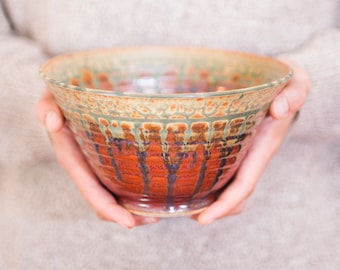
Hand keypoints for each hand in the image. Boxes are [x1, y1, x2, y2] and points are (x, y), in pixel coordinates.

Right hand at [36, 89, 159, 227]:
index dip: (109, 209)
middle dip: (127, 216)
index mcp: (73, 158)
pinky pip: (122, 180)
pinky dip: (136, 191)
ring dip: (135, 208)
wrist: (74, 91)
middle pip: (105, 202)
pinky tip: (156, 190)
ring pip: (115, 195)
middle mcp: (86, 167)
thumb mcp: (53, 97)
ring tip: (160, 211)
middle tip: (155, 219)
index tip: (130, 223)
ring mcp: (98, 165)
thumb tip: (52, 122)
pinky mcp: (109, 159)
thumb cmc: (64, 96)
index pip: (90, 191)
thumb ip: (47, 107)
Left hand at [195, 59, 310, 224]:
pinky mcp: (236, 148)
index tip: (204, 219)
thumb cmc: (288, 86)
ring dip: (209, 199)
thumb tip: (278, 110)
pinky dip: (208, 180)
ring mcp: (244, 155)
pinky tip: (187, 177)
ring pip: (229, 187)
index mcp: (263, 148)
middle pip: (235, 195)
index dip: (224, 205)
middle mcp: (253, 157)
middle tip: (184, 214)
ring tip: (182, 203)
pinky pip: (223, 170)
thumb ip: (293, 95)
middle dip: (213, 210)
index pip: (244, 185)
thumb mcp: (296, 84)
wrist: (285, 86)